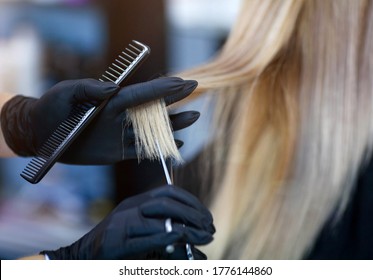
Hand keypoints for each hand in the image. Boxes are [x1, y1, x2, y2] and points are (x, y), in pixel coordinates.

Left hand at [1, 77, 198, 163]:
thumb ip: (88, 88)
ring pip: (154, 130)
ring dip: (175, 124)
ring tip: (194, 116)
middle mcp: (121, 116)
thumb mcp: (66, 93)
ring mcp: (121, 134)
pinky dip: (160, 149)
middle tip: (195, 89)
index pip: (142, 94)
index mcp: (112, 101)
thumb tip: (112, 88)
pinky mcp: (118, 152)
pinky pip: (143, 151)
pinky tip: (178, 144)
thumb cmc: (52, 108)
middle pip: (154, 107)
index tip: (182, 81)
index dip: (163, 88)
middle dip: (175, 98)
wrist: (42, 134)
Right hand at [40, 185, 214, 259]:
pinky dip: (166, 238)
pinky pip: (146, 238)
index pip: (168, 192)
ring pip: (158, 218)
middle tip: (209, 227)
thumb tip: (189, 229)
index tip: (206, 215)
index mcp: (135, 202)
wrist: (81, 256)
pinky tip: (181, 240)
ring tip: (203, 235)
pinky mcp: (117, 243)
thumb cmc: (114, 245)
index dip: (191, 201)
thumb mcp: (137, 229)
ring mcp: (122, 224)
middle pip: (166, 202)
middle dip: (193, 212)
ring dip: (186, 226)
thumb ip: (159, 225)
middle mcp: (129, 208)